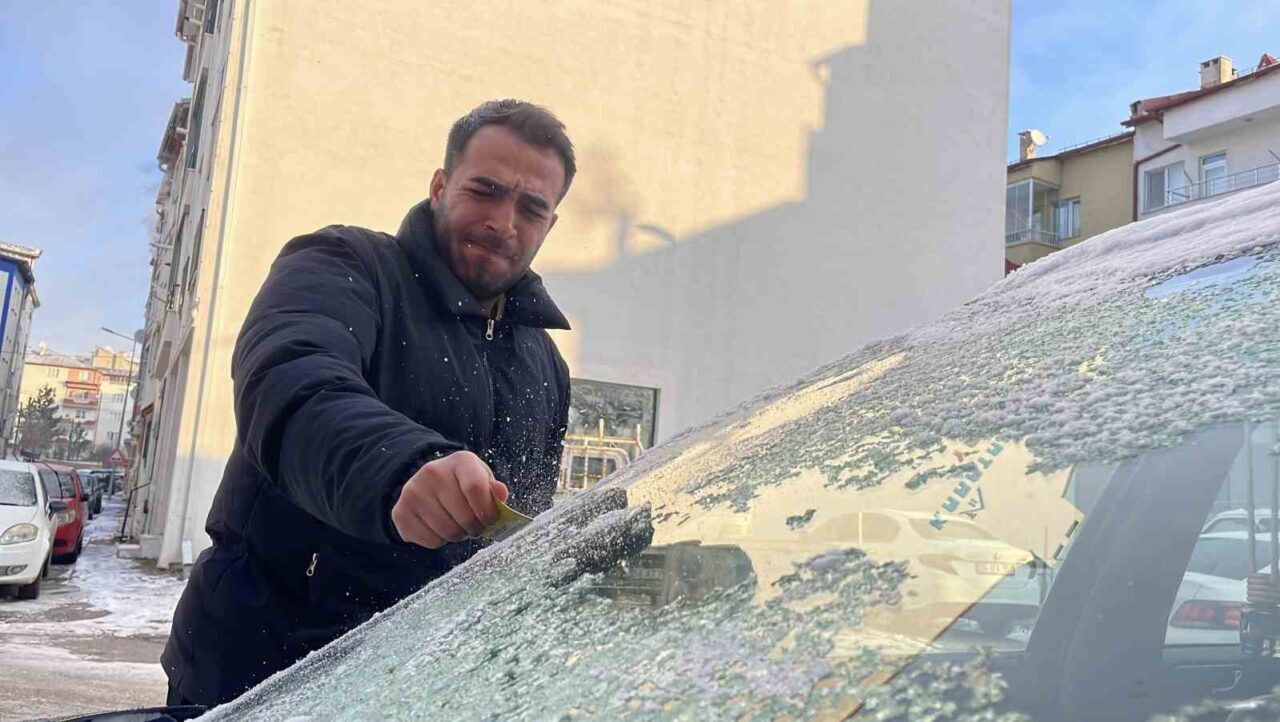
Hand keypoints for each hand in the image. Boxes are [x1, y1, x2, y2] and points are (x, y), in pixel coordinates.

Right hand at [391, 451, 509, 548]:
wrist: (430, 484)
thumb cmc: (465, 484)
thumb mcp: (484, 481)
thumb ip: (494, 490)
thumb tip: (500, 493)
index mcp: (461, 461)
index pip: (476, 488)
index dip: (488, 511)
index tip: (490, 520)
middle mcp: (433, 471)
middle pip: (464, 516)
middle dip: (474, 528)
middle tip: (473, 525)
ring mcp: (413, 491)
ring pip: (447, 532)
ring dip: (458, 535)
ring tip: (457, 525)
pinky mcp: (401, 511)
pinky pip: (430, 541)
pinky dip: (440, 541)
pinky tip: (439, 527)